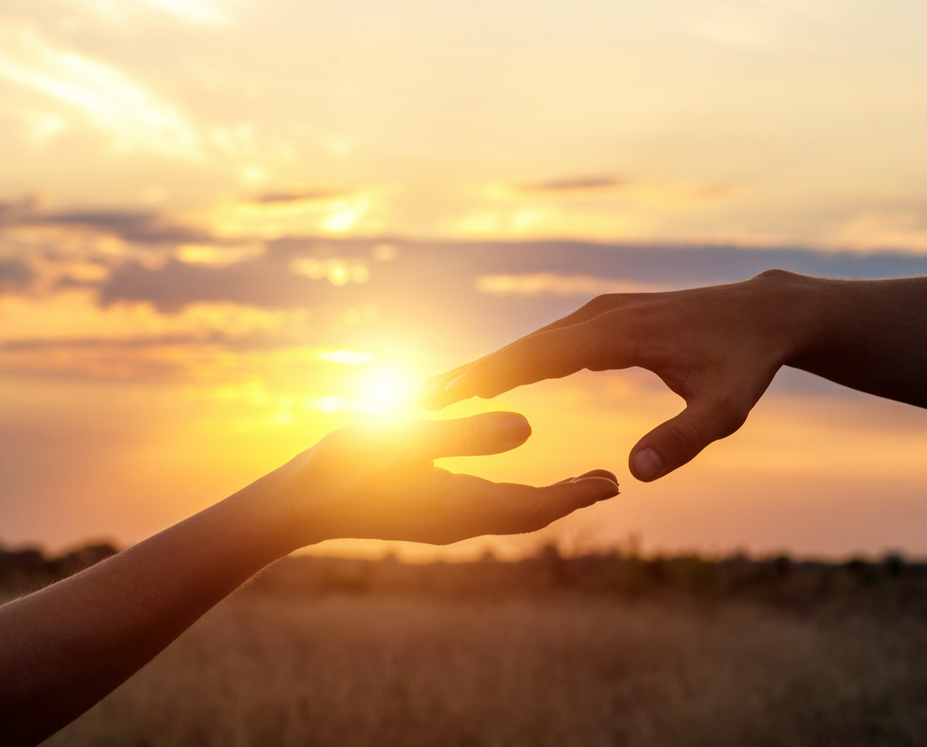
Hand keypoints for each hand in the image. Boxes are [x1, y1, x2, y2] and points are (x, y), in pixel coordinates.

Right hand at [262, 412, 619, 547]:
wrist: (290, 507)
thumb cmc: (340, 469)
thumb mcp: (403, 439)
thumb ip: (465, 434)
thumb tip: (529, 427)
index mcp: (460, 506)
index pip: (535, 507)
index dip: (577, 496)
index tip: (614, 484)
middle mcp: (457, 521)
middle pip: (530, 515)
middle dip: (571, 499)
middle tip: (611, 483)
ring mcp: (441, 520)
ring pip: (508, 513)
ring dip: (547, 499)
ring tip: (579, 482)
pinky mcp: (424, 512)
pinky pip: (485, 508)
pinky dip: (515, 497)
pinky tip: (511, 478)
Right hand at [418, 272, 802, 480]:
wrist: (766, 314)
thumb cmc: (746, 363)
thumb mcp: (725, 408)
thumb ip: (684, 439)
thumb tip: (635, 473)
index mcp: (620, 333)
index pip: (541, 354)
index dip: (491, 374)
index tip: (447, 392)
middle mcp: (604, 315)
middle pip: (527, 343)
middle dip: (476, 369)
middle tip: (424, 395)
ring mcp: (606, 312)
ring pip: (537, 339)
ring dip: (495, 362)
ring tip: (448, 389)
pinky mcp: (612, 318)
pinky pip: (556, 339)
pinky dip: (523, 356)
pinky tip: (503, 375)